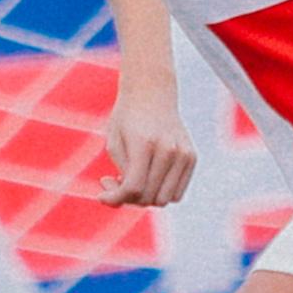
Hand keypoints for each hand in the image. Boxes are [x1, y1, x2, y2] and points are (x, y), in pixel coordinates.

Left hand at [98, 74, 195, 207]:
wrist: (152, 91)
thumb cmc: (126, 118)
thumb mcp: (114, 143)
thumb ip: (121, 174)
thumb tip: (125, 201)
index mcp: (145, 143)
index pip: (133, 187)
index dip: (115, 198)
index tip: (101, 195)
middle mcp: (168, 150)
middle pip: (149, 197)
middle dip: (128, 198)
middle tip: (115, 182)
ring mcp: (183, 154)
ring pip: (164, 199)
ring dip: (146, 198)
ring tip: (132, 180)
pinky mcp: (191, 157)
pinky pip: (176, 192)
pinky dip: (160, 191)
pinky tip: (147, 177)